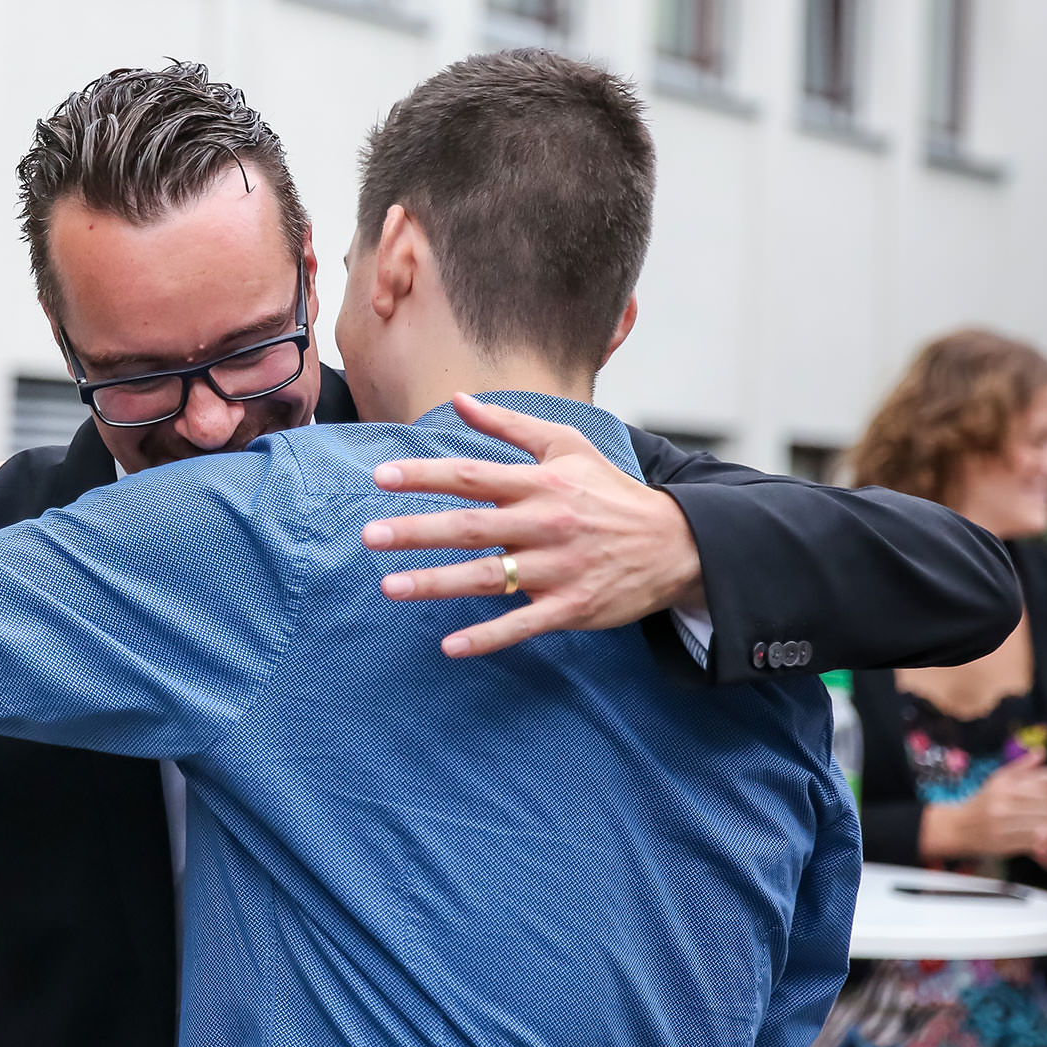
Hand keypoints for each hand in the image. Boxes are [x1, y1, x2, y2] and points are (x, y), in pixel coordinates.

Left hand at [361, 394, 704, 658]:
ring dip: (436, 583)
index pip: (473, 475)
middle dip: (417, 531)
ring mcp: (558, 569)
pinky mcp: (572, 607)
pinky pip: (522, 624)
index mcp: (541, 483)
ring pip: (488, 577)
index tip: (381, 477)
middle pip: (471, 527)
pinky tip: (449, 646)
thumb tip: (459, 399)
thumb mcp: (568, 447)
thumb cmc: (611, 493)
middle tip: (370, 536)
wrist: (677, 544)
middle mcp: (546, 524)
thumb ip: (510, 426)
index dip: (425, 475)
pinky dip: (487, 637)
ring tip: (390, 587)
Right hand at [953, 750, 1046, 864]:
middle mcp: (1003, 802)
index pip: (1040, 782)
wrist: (958, 828)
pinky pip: (1033, 841)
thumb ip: (1021, 766)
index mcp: (1004, 784)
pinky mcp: (1004, 842)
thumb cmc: (982, 802)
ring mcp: (1003, 823)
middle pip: (1045, 804)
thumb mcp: (998, 779)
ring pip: (1043, 824)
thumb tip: (1041, 752)